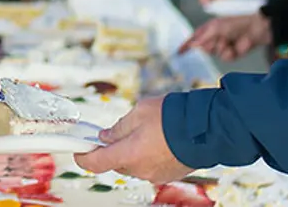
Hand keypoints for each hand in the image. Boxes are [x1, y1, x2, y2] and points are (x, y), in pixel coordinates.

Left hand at [74, 97, 192, 183]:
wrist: (208, 129)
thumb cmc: (175, 118)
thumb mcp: (139, 112)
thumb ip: (119, 127)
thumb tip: (106, 136)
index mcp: (128, 154)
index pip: (95, 163)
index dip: (83, 156)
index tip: (78, 150)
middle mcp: (140, 169)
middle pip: (115, 163)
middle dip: (113, 148)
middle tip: (116, 131)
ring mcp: (155, 174)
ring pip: (133, 164)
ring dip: (132, 151)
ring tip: (145, 130)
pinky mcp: (168, 174)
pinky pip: (149, 166)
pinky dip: (147, 155)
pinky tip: (157, 139)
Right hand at [178, 13, 271, 61]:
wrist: (254, 29)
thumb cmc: (235, 23)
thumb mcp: (215, 28)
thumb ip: (202, 37)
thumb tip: (192, 45)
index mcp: (208, 30)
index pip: (193, 39)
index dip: (186, 46)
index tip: (179, 52)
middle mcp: (214, 38)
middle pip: (203, 48)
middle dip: (210, 45)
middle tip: (219, 38)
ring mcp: (222, 46)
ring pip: (214, 54)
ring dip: (221, 48)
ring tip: (229, 41)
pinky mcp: (231, 54)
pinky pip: (224, 58)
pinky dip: (229, 53)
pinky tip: (234, 47)